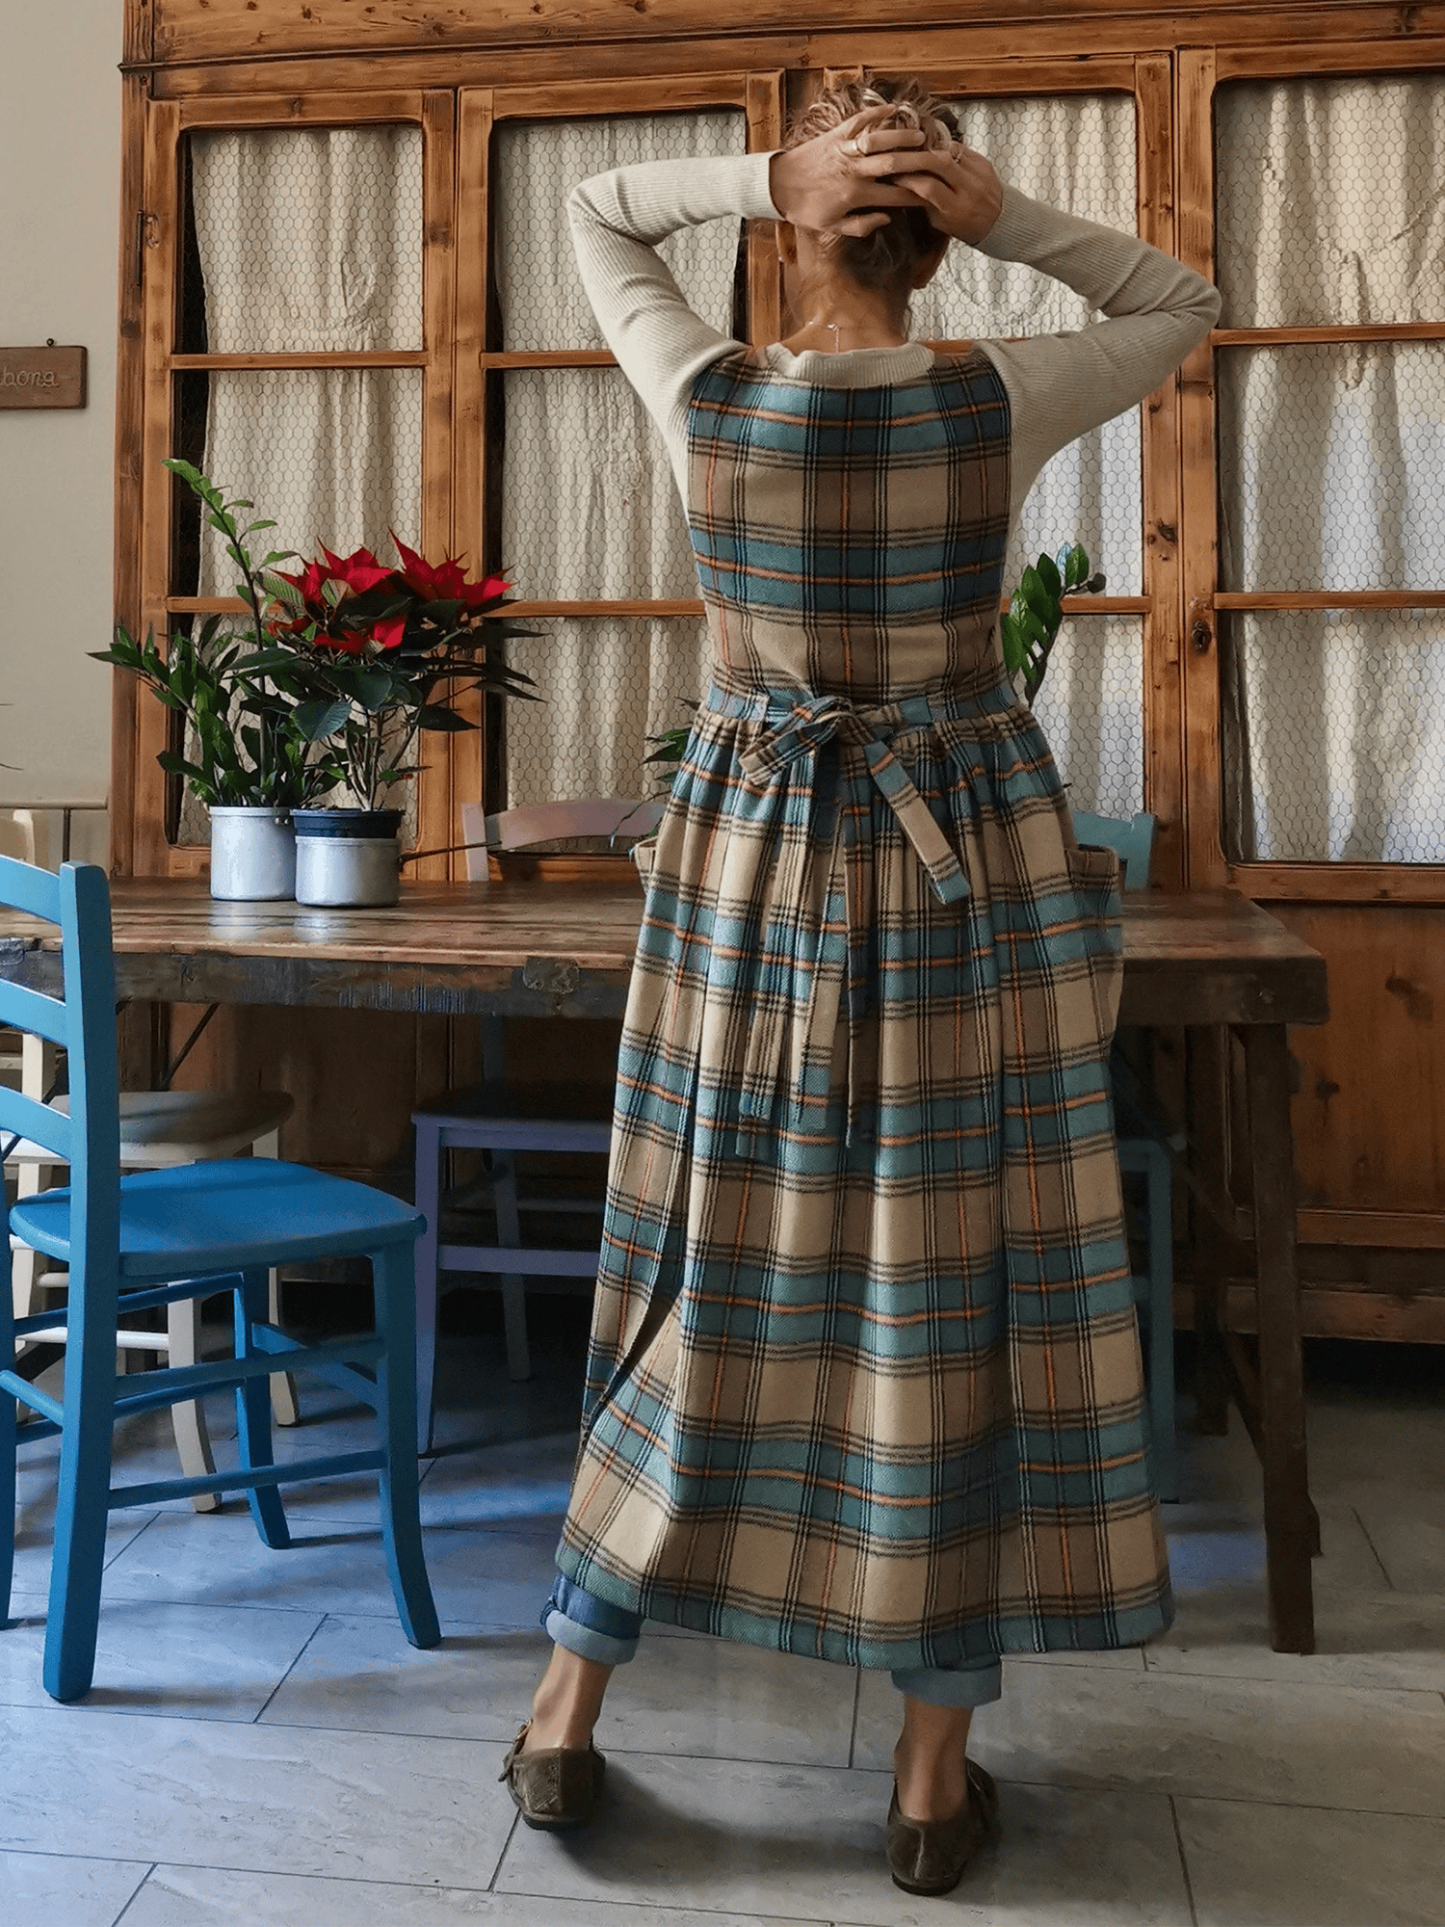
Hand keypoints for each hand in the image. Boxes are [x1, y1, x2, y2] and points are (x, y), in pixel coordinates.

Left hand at [768, 108, 938, 237]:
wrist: (777, 185)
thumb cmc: (805, 208)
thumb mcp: (832, 226)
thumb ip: (861, 225)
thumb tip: (887, 218)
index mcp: (855, 195)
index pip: (895, 195)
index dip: (916, 195)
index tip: (932, 195)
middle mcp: (854, 170)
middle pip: (894, 163)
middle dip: (918, 161)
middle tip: (936, 160)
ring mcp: (845, 148)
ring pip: (880, 139)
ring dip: (903, 136)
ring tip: (921, 136)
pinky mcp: (836, 133)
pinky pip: (860, 120)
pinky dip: (877, 112)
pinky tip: (893, 109)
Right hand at [881, 140, 1003, 245]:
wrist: (1001, 221)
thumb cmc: (966, 227)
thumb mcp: (943, 224)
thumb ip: (927, 204)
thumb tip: (906, 185)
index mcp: (957, 209)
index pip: (929, 186)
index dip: (909, 178)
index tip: (895, 176)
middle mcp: (969, 189)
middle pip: (939, 162)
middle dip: (917, 157)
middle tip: (903, 155)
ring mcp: (979, 173)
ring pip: (949, 151)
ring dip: (931, 149)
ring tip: (917, 150)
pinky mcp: (984, 162)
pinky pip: (961, 149)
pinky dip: (945, 148)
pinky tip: (935, 150)